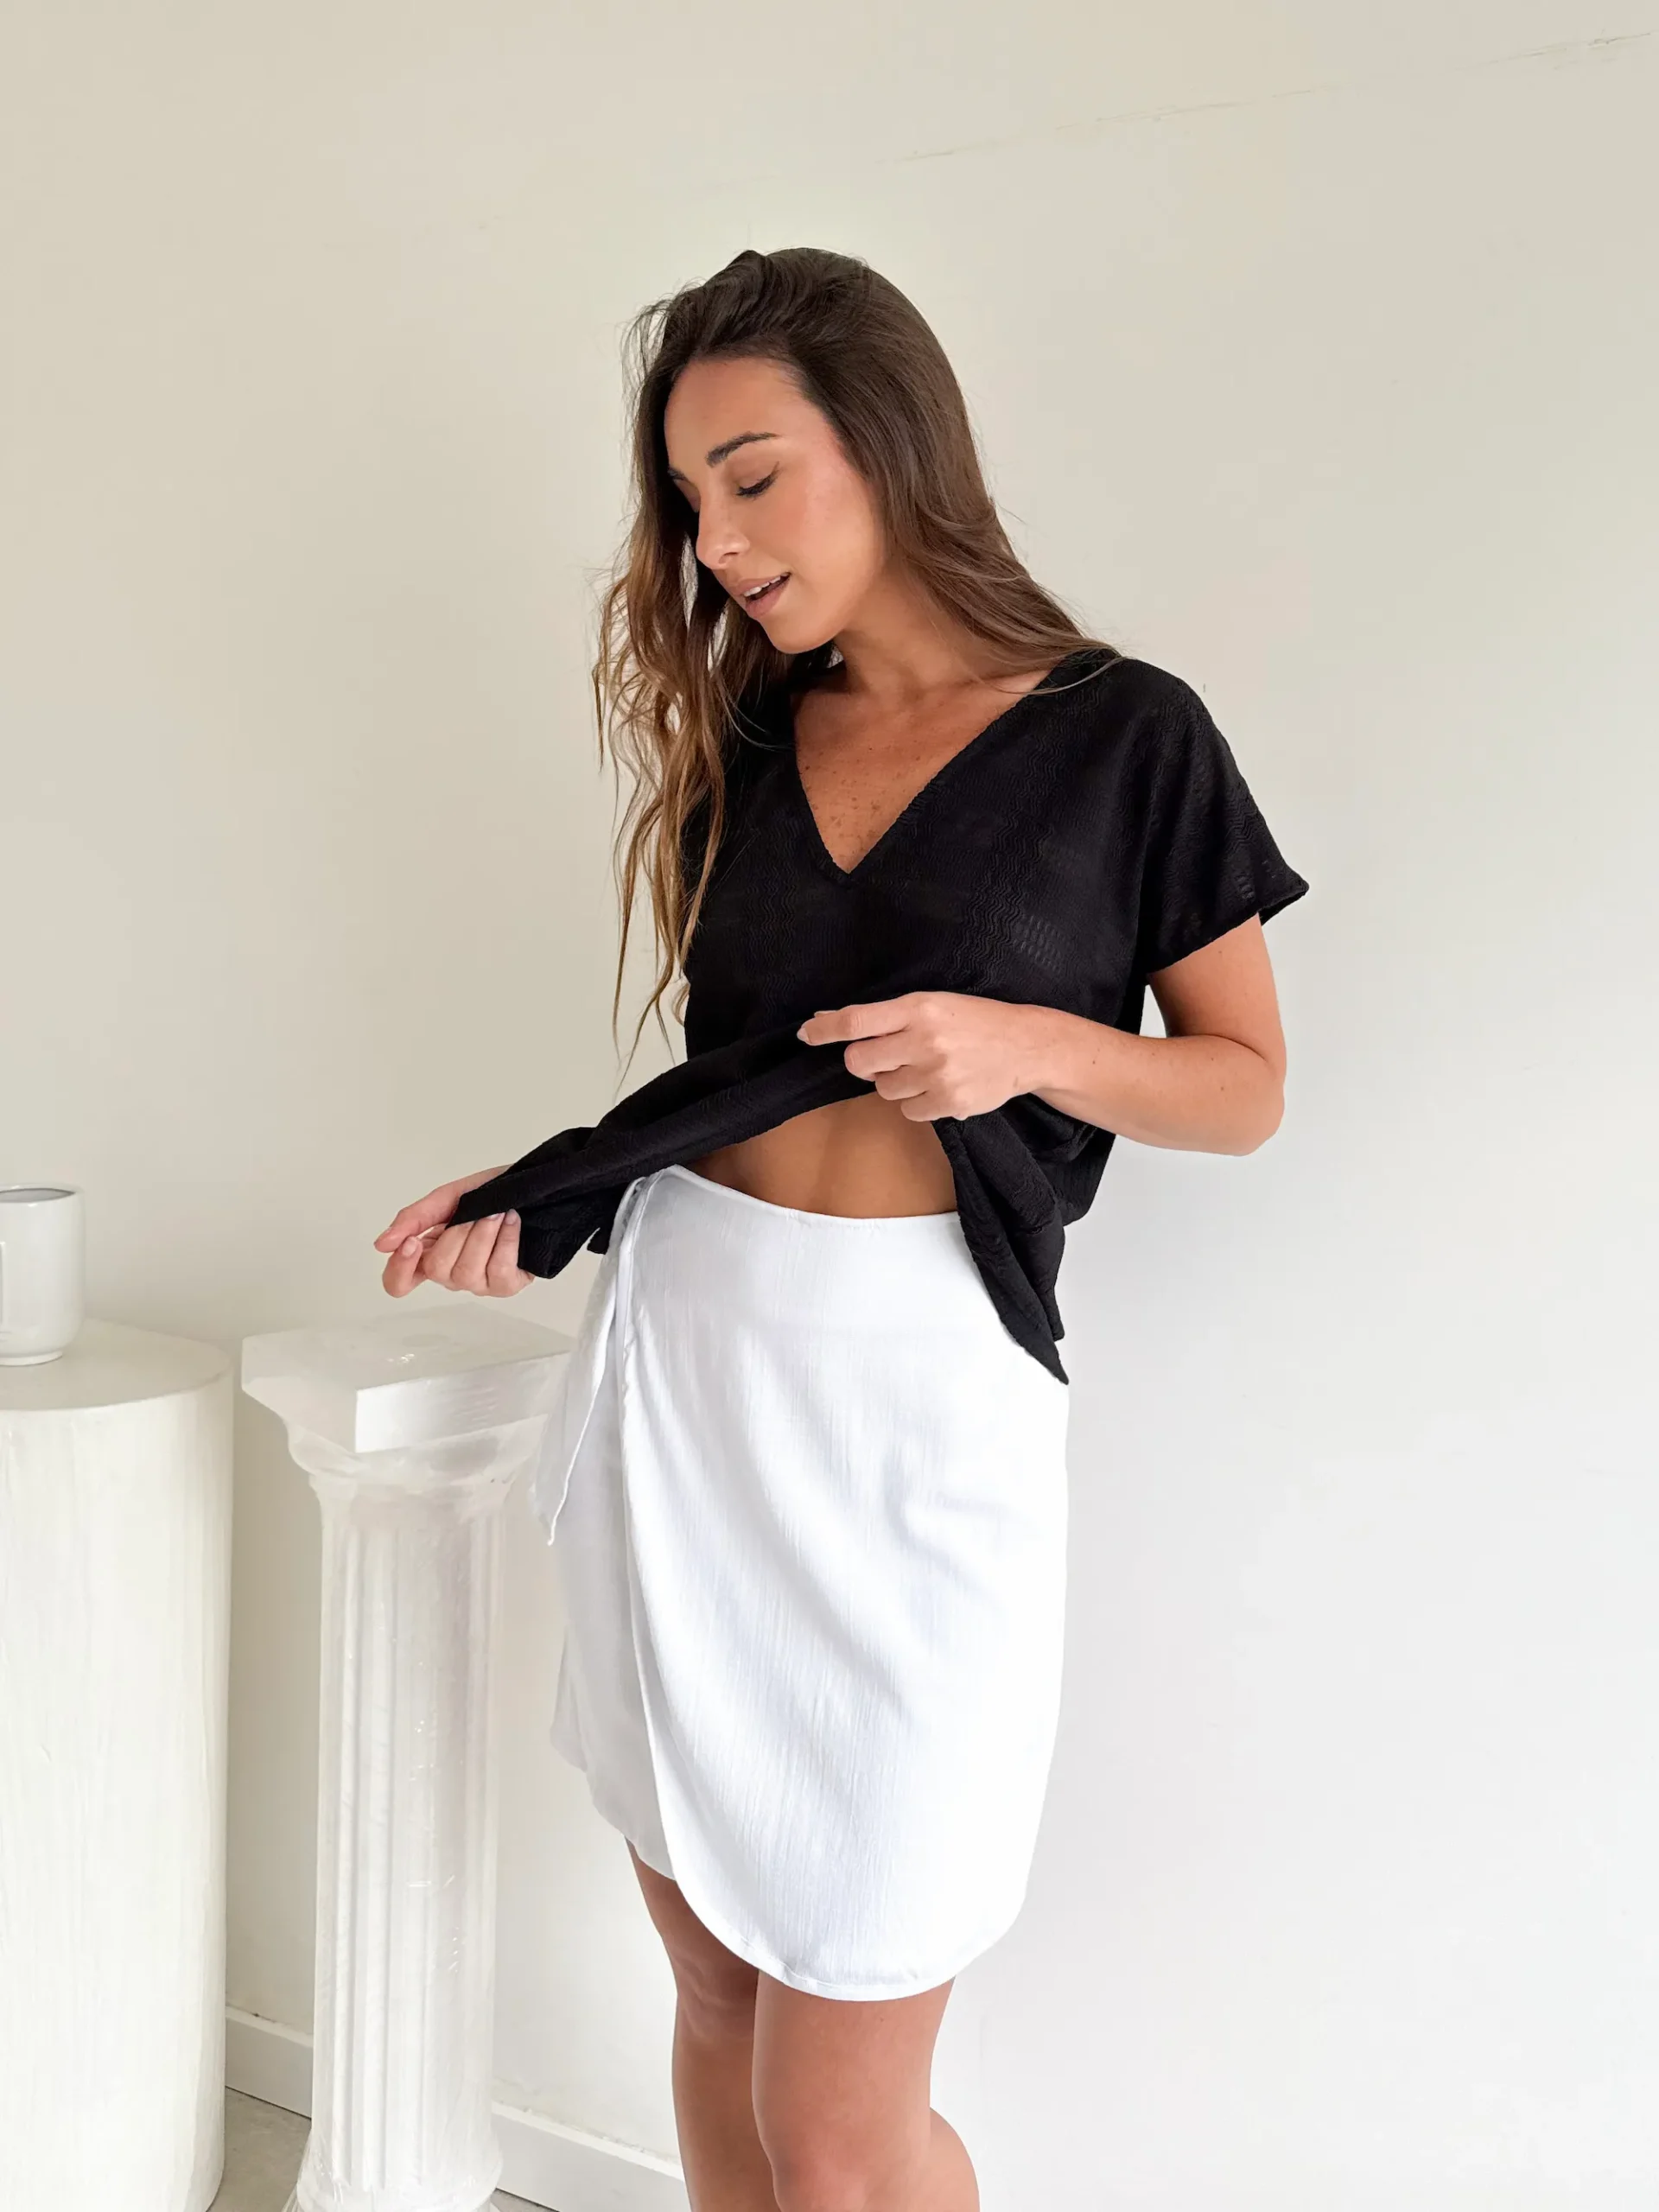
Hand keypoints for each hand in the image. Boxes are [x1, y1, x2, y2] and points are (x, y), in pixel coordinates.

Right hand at [372, 1166, 533, 1298]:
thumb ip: (414, 1218)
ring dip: (483, 1234)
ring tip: (496, 1213)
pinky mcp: (507, 1285)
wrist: (533, 1187)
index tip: (413, 1242)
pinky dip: (506, 1241)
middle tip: (473, 1211)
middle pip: (436, 1269)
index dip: (400, 1268)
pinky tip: (512, 1222)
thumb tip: (383, 1244)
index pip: (398, 1282)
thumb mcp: (448, 1197)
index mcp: (429, 1254)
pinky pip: (499, 1271)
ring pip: (467, 1273)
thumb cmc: (490, 1194)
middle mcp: (452, 1274)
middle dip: (457, 1233)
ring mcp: (479, 1283)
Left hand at [796, 991, 1051, 1119]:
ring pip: (883, 1089)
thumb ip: (883, 1015)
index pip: (856, 1021)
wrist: (1025, 1046)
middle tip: (887, 1055)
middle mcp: (925, 1040)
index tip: (806, 1033)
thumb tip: (825, 1020)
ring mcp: (937, 1074)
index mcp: (919, 1007)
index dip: (825, 1029)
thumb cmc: (974, 1021)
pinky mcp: (949, 1102)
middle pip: (859, 1061)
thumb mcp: (932, 1004)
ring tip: (928, 1067)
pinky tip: (941, 1084)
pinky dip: (918, 1101)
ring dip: (896, 1081)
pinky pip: (908, 1110)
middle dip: (864, 1061)